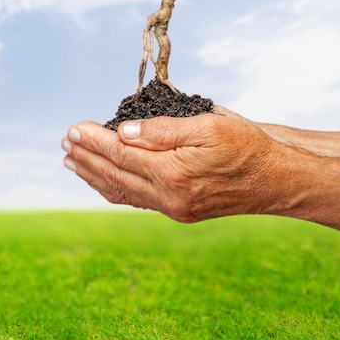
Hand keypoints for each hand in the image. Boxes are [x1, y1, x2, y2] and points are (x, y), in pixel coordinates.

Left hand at [62, 113, 283, 221]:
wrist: (275, 180)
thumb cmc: (246, 147)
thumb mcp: (207, 127)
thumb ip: (163, 130)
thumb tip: (124, 132)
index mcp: (173, 173)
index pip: (122, 154)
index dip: (94, 140)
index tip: (74, 127)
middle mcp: (168, 196)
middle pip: (115, 175)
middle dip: (86, 157)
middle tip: (64, 142)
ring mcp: (173, 208)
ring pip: (122, 191)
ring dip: (94, 175)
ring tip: (71, 162)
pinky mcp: (180, 212)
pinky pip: (138, 201)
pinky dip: (115, 189)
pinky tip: (104, 181)